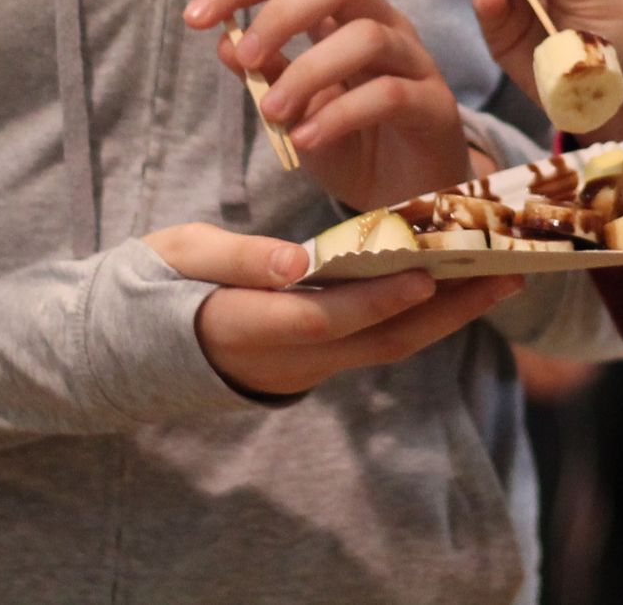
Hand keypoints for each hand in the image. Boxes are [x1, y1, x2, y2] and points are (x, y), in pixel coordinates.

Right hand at [141, 224, 523, 397]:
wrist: (119, 349)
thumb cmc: (145, 285)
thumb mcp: (179, 254)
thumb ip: (239, 258)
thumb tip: (299, 260)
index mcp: (245, 329)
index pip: (328, 318)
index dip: (381, 297)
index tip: (428, 270)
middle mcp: (284, 360)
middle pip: (380, 342)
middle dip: (446, 312)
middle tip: (503, 275)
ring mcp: (301, 367)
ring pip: (385, 347)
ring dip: (444, 317)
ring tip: (496, 278)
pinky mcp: (310, 360)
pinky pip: (374, 343)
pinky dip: (416, 316)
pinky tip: (448, 285)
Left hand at [185, 0, 469, 210]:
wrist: (409, 199)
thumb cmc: (351, 145)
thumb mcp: (295, 112)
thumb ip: (266, 76)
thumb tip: (223, 43)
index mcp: (341, 18)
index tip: (195, 17)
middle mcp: (382, 25)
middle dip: (282, 12)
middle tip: (245, 57)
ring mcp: (414, 62)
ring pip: (366, 36)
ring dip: (307, 70)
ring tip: (271, 113)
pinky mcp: (435, 106)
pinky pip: (389, 94)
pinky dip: (339, 114)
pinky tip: (305, 140)